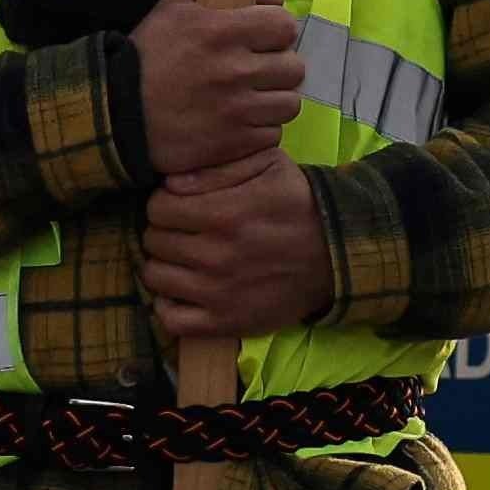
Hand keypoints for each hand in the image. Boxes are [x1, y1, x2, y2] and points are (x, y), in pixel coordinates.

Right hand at [135, 0, 300, 181]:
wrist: (115, 113)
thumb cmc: (145, 55)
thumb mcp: (173, 8)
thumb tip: (273, 1)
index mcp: (221, 31)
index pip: (285, 26)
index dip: (278, 31)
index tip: (266, 38)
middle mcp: (235, 70)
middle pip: (294, 67)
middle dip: (280, 66)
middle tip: (260, 70)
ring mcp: (237, 110)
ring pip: (289, 104)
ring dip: (274, 99)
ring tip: (254, 98)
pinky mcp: (235, 143)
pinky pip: (273, 134)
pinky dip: (261, 128)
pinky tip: (241, 121)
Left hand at [138, 149, 330, 346]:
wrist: (336, 255)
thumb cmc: (299, 204)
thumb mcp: (268, 166)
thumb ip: (218, 168)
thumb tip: (169, 183)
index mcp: (223, 214)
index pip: (158, 208)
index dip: (164, 204)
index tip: (178, 207)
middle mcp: (214, 255)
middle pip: (153, 241)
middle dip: (163, 231)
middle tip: (182, 232)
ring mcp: (217, 293)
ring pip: (155, 277)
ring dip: (163, 265)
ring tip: (180, 259)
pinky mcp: (225, 323)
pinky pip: (171, 319)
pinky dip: (167, 306)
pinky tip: (181, 292)